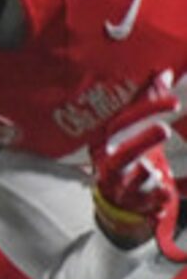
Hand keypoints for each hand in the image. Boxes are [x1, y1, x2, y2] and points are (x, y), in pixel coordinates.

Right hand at [91, 71, 186, 258]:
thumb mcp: (135, 131)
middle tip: (164, 130)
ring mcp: (119, 187)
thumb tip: (164, 74)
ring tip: (155, 173)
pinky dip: (157, 200)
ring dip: (144, 177)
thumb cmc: (129, 157)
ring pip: (129, 182)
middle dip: (140, 142)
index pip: (119, 122)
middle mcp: (108, 165)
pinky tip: (166, 195)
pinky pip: (146, 204)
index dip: (144, 109)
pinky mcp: (133, 205)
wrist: (117, 202)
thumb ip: (148, 105)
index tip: (173, 100)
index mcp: (106, 142)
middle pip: (119, 154)